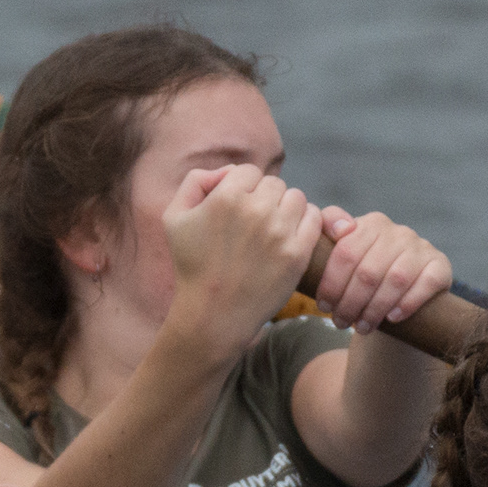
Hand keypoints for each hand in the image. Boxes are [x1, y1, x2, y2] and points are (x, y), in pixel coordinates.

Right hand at [159, 165, 325, 350]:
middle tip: (252, 224)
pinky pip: (314, 218)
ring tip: (271, 229)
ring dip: (285, 208)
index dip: (241, 188)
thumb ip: (195, 181)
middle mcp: (255, 211)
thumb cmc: (192, 265)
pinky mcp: (297, 254)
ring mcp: (280, 233)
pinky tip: (289, 236)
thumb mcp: (173, 217)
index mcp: (226, 198)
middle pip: (274, 183)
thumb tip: (228, 172)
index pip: (248, 172)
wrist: (213, 314)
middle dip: (264, 198)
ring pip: (296, 197)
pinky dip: (304, 222)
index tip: (235, 210)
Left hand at [306, 207, 451, 330]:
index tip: (323, 306)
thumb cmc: (364, 271)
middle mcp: (399, 232)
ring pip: (395, 280)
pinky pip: (426, 283)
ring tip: (362, 328)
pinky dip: (407, 303)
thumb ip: (329, 227)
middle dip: (350, 302)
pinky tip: (392, 319)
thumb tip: (340, 229)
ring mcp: (422, 248)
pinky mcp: (440, 266)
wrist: (401, 291)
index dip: (331, 283)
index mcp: (372, 224)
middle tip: (340, 322)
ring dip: (375, 309)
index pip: (346, 252)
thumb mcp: (343, 251)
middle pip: (368, 271)